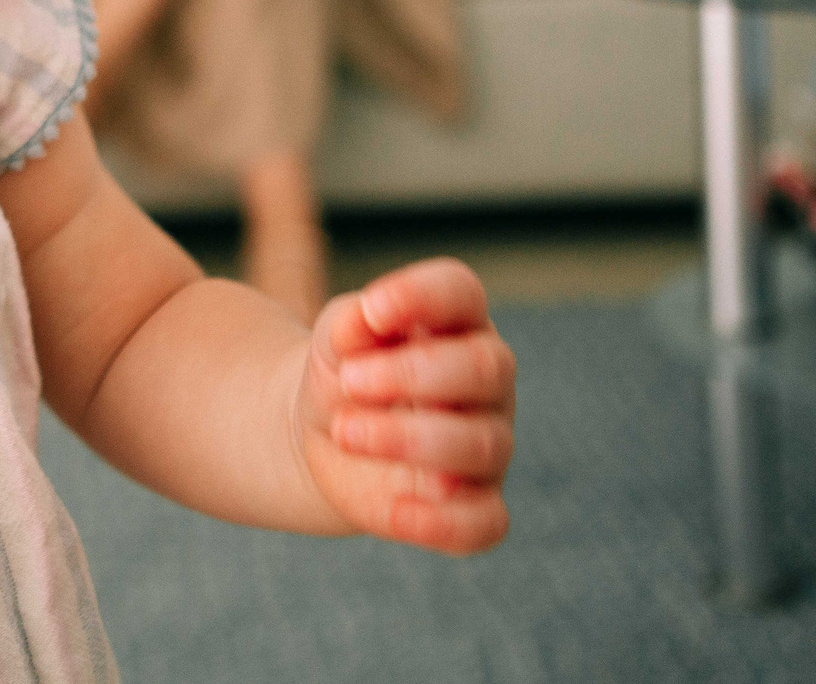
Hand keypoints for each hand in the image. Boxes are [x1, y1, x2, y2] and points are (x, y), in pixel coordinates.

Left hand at [293, 259, 512, 554]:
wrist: (327, 434)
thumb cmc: (344, 369)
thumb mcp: (335, 338)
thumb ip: (350, 324)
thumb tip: (367, 319)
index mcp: (456, 322)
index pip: (461, 293)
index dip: (423, 296)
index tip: (372, 310)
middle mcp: (487, 381)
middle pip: (486, 367)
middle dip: (415, 373)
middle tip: (351, 382)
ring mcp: (487, 443)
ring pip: (482, 444)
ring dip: (409, 439)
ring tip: (346, 431)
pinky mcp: (475, 505)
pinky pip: (485, 523)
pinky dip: (443, 522)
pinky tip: (395, 511)